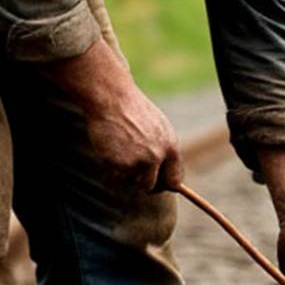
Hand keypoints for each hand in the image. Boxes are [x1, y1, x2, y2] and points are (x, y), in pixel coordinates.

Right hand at [43, 40, 182, 191]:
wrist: (112, 98)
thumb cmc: (132, 111)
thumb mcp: (156, 128)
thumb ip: (161, 149)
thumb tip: (163, 173)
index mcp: (171, 146)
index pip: (175, 180)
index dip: (165, 186)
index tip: (156, 186)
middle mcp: (158, 156)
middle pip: (154, 187)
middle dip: (144, 185)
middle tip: (134, 179)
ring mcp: (140, 161)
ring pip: (134, 183)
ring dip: (126, 176)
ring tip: (119, 154)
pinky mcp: (122, 163)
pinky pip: (116, 178)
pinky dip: (111, 169)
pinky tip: (109, 149)